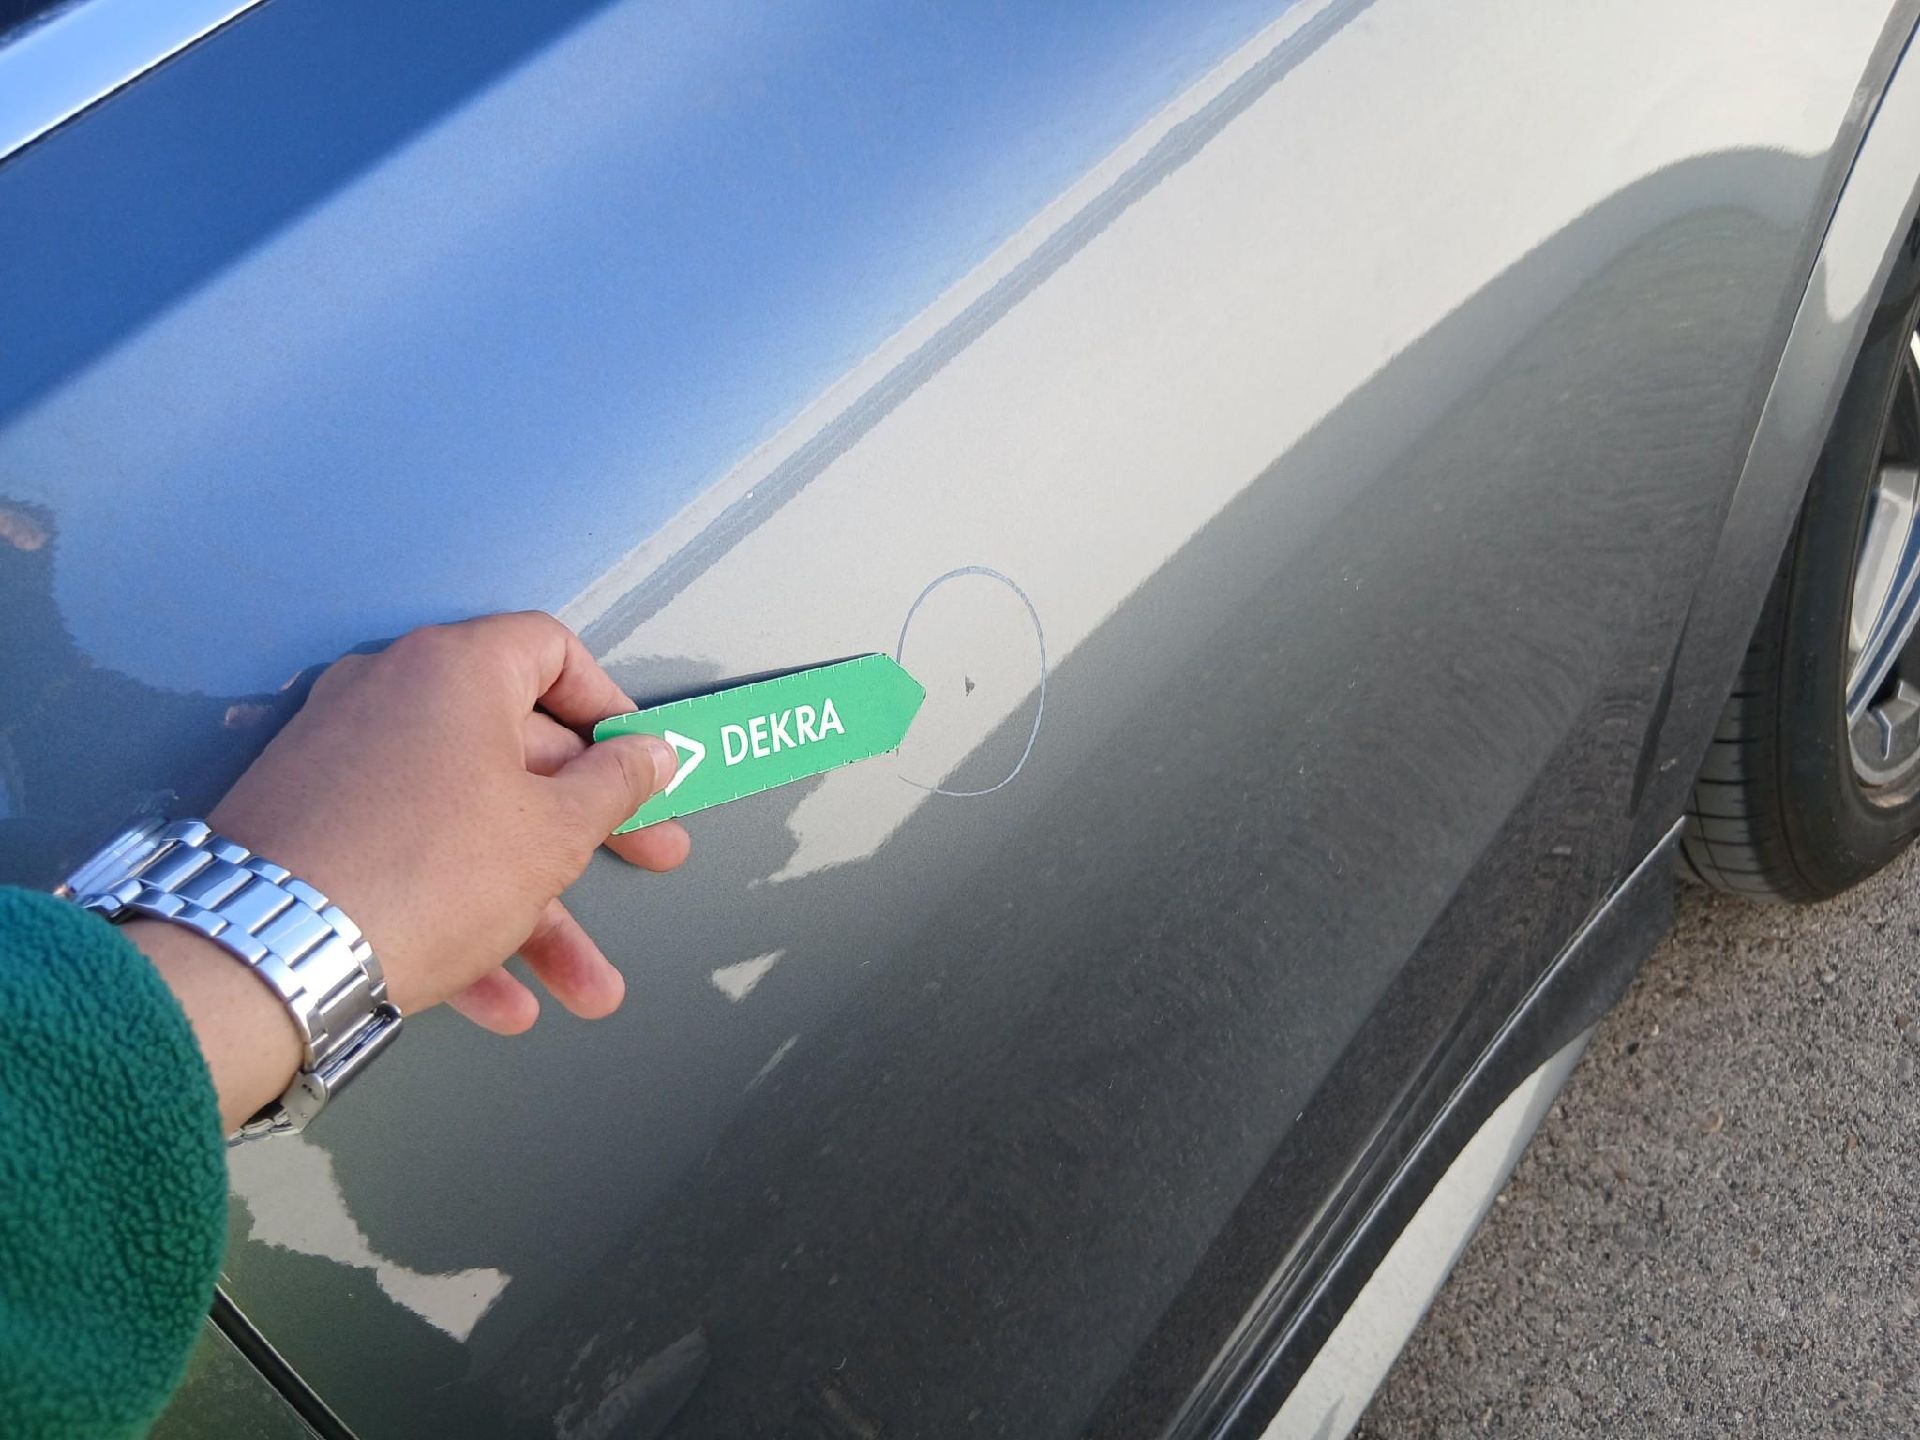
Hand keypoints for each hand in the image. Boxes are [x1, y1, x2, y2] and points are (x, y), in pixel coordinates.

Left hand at [210, 611, 688, 1029]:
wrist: (267, 955)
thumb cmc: (425, 872)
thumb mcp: (555, 832)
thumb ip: (615, 785)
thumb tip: (647, 754)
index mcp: (453, 670)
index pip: (551, 652)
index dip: (609, 706)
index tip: (640, 761)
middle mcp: (390, 696)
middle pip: (516, 751)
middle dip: (589, 830)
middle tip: (647, 860)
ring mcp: (341, 762)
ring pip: (465, 825)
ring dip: (534, 907)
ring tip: (585, 985)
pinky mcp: (308, 829)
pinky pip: (406, 860)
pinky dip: (458, 917)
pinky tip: (500, 999)